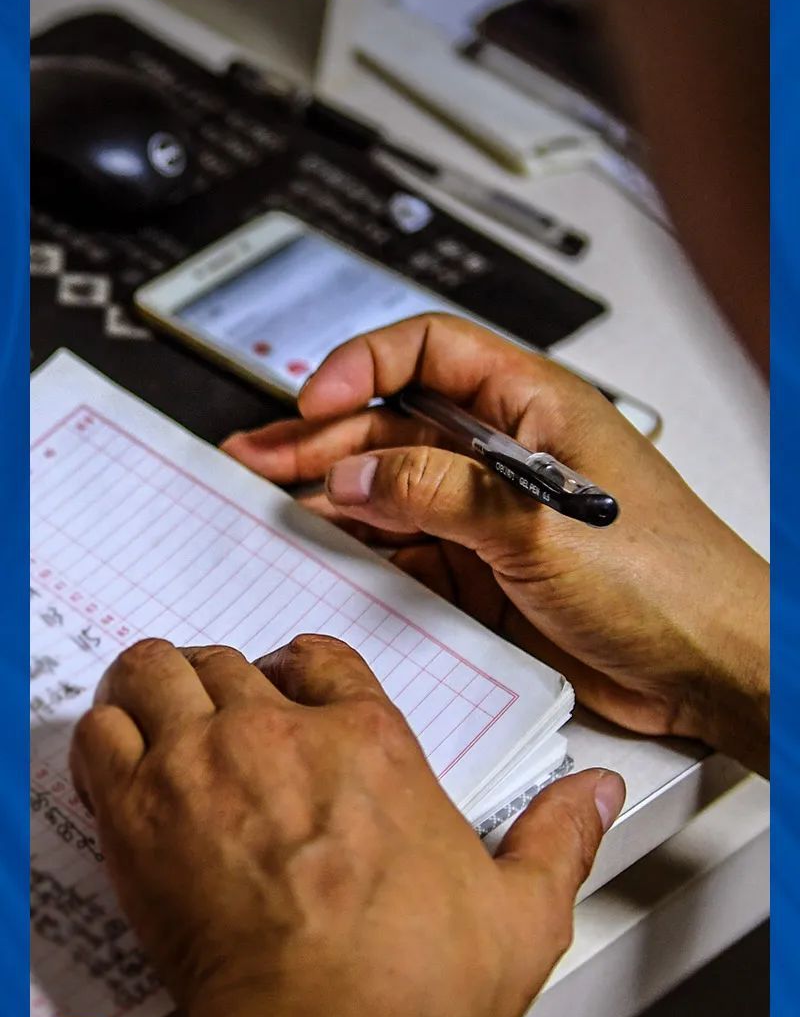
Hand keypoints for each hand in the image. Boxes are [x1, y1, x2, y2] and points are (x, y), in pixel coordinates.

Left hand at [70, 635, 623, 1016]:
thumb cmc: (411, 989)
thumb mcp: (522, 914)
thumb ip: (559, 839)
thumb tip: (596, 796)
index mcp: (372, 744)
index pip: (324, 659)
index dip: (302, 667)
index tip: (294, 686)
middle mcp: (285, 735)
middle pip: (234, 663)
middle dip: (224, 683)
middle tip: (220, 715)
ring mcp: (208, 763)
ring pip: (160, 673)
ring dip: (156, 688)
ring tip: (159, 713)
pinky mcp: (144, 810)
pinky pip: (104, 731)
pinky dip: (105, 733)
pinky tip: (119, 755)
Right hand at [223, 315, 768, 774]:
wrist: (712, 666)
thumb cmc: (672, 577)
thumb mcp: (542, 523)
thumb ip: (441, 492)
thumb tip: (358, 473)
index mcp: (534, 406)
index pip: (432, 350)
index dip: (366, 364)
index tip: (315, 399)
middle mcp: (509, 452)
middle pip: (396, 422)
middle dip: (323, 436)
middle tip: (258, 457)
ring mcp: (495, 512)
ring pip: (394, 488)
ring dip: (334, 495)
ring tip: (270, 503)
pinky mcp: (488, 570)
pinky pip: (410, 550)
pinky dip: (366, 551)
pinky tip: (327, 553)